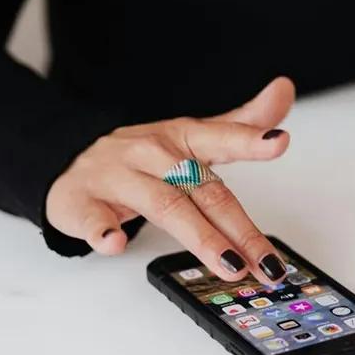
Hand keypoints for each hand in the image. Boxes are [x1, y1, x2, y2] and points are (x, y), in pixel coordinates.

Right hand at [46, 77, 295, 283]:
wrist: (69, 160)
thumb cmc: (142, 157)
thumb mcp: (193, 136)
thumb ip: (241, 124)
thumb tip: (284, 90)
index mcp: (181, 138)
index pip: (221, 137)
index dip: (251, 140)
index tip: (279, 142)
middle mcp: (152, 154)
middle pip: (203, 191)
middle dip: (239, 229)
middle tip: (268, 262)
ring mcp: (116, 177)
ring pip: (164, 206)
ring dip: (199, 238)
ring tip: (230, 264)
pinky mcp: (81, 203)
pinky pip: (93, 218)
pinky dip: (103, 231)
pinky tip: (115, 243)